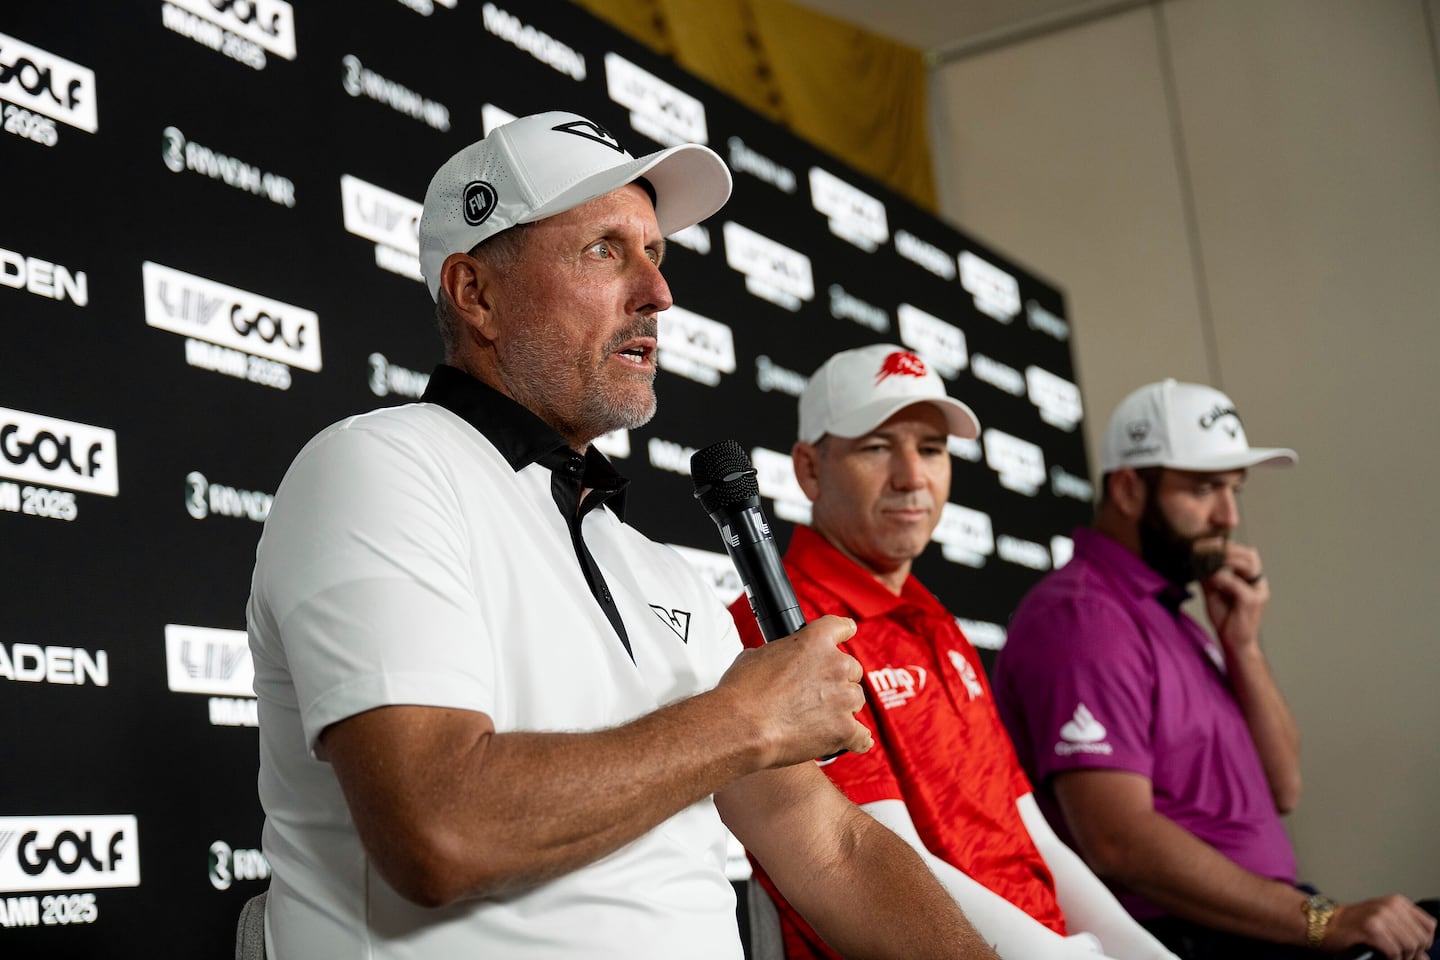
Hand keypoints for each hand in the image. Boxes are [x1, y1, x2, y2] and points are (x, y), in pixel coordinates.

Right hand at [717, 615, 872, 767]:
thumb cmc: (742, 692)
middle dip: (837, 681)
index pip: (841, 627)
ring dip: (842, 709)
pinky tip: (846, 741)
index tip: (846, 632)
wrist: (741, 725)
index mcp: (814, 640)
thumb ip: (778, 654)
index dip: (844, 631)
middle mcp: (835, 665)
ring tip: (818, 720)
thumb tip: (776, 663)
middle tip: (816, 694)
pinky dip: (854, 740)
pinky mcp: (844, 729)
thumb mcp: (756, 656)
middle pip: (852, 669)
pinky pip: (861, 736)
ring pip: (856, 700)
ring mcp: (843, 698)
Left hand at [1199, 541, 1268, 654]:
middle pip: (1249, 554)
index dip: (1226, 545)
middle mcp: (1257, 583)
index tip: (1205, 541)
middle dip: (1227, 547)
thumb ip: (1209, 577)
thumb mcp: (1214, 593)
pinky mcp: (1252, 602)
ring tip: (1207, 558)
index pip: (1244, 554)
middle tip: (1205, 546)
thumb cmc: (1226, 619)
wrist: (1234, 644)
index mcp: (1250, 579)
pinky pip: (1237, 584)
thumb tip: (1195, 560)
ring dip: (1226, 558)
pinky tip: (1210, 578)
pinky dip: (1223, 578)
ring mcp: (1257, 592)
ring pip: (1247, 565)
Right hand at [1324, 895, 1436, 959]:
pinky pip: (1394, 951)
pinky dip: (1391, 958)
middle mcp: (1391, 905)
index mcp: (1397, 902)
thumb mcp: (1385, 925)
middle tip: (1397, 956)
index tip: (1411, 949)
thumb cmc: (1352, 927)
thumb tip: (1424, 958)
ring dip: (1401, 957)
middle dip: (1413, 953)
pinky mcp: (1370, 928)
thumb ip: (1406, 936)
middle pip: (1422, 939)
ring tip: (1388, 956)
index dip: (1423, 942)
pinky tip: (1380, 955)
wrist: (1322, 924)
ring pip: (1410, 946)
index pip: (1430, 926)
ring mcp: (1380, 915)